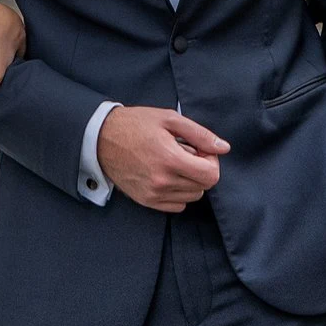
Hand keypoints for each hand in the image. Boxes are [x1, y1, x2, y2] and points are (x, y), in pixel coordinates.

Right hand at [95, 106, 228, 211]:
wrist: (101, 139)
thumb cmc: (136, 125)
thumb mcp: (169, 119)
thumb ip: (200, 134)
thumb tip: (223, 148)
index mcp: (170, 159)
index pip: (211, 176)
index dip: (211, 161)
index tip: (200, 150)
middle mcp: (162, 182)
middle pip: (203, 187)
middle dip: (201, 169)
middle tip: (187, 154)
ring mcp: (153, 194)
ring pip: (192, 197)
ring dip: (190, 181)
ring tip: (174, 163)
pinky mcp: (146, 201)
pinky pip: (177, 206)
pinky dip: (178, 193)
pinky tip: (168, 175)